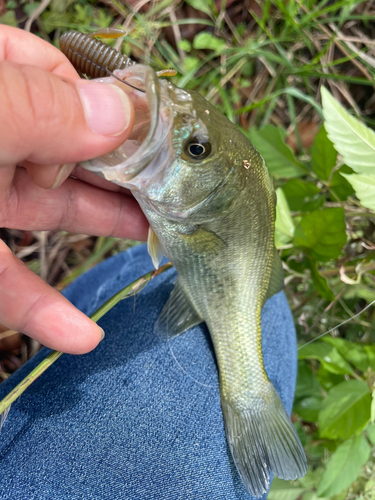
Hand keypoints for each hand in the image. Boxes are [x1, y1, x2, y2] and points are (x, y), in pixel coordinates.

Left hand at [0, 26, 148, 353]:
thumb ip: (41, 107)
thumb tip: (124, 113)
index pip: (60, 77)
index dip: (108, 108)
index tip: (155, 139)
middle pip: (67, 148)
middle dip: (121, 173)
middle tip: (173, 193)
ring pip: (45, 210)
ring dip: (99, 230)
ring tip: (155, 242)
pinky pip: (4, 282)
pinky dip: (40, 310)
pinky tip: (79, 334)